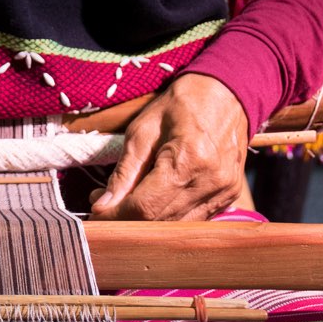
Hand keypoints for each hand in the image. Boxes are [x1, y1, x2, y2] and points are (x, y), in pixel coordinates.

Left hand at [88, 73, 247, 220]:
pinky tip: (151, 201)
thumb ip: (123, 172)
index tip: (94, 214)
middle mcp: (211, 182)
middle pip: (158, 222)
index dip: (114, 217)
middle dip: (125, 220)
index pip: (143, 208)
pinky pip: (190, 221)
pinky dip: (166, 218)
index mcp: (189, 160)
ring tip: (125, 202)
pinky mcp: (228, 198)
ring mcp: (224, 193)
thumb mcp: (142, 131)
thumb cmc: (181, 105)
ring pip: (173, 227)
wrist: (227, 94)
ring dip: (144, 223)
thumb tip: (103, 204)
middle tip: (103, 205)